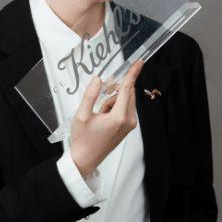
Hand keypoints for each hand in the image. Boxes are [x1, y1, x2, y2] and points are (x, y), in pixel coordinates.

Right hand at [69, 59, 143, 177]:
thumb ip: (91, 95)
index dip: (132, 73)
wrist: (86, 159)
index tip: (139, 62)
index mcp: (118, 117)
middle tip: (99, 100)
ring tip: (99, 114)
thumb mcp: (81, 115)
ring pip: (126, 100)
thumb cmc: (82, 139)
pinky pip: (125, 108)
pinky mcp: (128, 127)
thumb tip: (98, 79)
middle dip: (114, 91)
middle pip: (128, 93)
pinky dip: (115, 107)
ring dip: (113, 100)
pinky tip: (103, 117)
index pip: (127, 89)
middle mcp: (128, 121)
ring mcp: (130, 125)